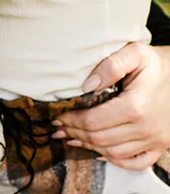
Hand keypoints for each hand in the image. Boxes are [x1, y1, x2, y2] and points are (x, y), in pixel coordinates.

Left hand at [52, 42, 169, 169]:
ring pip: (113, 152)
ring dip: (89, 147)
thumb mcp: (134, 53)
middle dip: (74, 133)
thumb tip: (86, 86)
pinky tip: (100, 152)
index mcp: (136, 106)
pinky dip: (116, 160)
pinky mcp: (161, 145)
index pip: (93, 122)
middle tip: (58, 128)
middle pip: (100, 139)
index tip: (56, 116)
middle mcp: (146, 128)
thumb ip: (109, 66)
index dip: (71, 121)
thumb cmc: (157, 62)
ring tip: (71, 137)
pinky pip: (136, 162)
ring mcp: (156, 139)